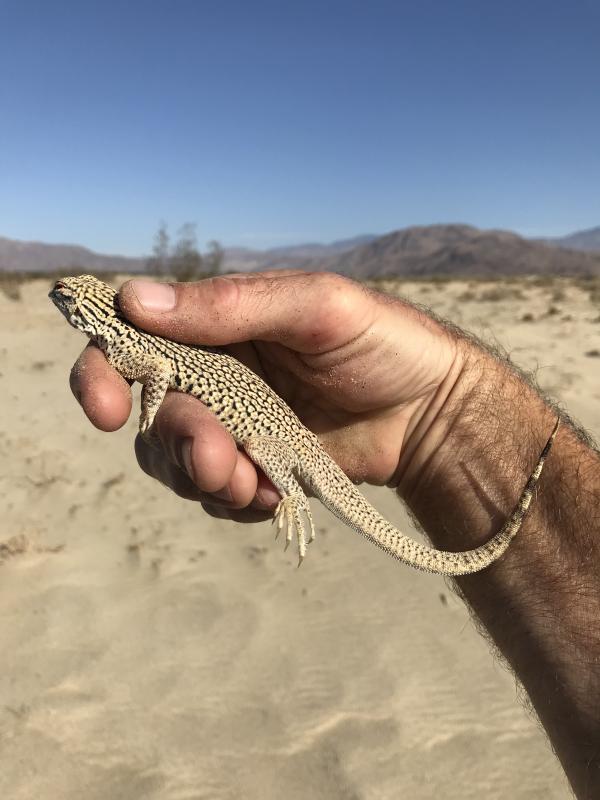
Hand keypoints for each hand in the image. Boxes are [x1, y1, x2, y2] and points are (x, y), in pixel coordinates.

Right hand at [69, 271, 464, 521]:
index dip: (102, 375)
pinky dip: (235, 500)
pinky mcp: (256, 469)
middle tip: (220, 459)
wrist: (430, 410)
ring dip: (204, 478)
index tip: (104, 410)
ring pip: (178, 463)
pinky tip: (272, 491)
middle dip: (178, 443)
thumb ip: (229, 305)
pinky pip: (217, 495)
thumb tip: (133, 299)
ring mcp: (234, 427)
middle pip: (153, 417)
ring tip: (254, 480)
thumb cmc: (382, 341)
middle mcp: (214, 377)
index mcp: (216, 328)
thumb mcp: (314, 307)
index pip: (132, 344)